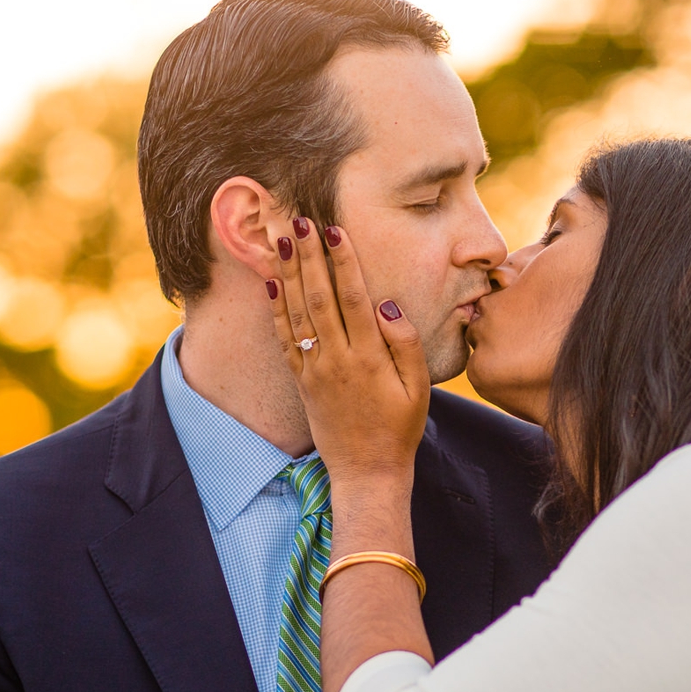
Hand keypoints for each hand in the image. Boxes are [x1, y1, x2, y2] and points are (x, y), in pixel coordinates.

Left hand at [267, 217, 429, 488]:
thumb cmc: (400, 429)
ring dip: (288, 273)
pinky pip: (285, 338)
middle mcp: (337, 359)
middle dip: (308, 256)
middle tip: (300, 219)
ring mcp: (315, 370)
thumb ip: (404, 344)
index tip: (335, 230)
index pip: (353, 297)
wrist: (366, 472)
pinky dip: (277, 308)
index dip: (343, 261)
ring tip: (281, 238)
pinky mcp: (302, 381)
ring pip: (297, 312)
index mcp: (369, 358)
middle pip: (319, 296)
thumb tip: (386, 304)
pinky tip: (272, 283)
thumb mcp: (419, 389)